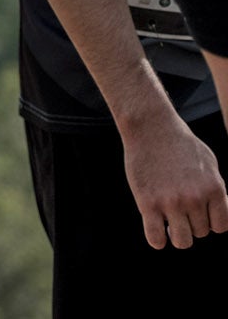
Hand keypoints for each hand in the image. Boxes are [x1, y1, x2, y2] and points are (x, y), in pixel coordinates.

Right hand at [121, 111, 227, 247]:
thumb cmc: (181, 144)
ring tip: (169, 223)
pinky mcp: (147, 202)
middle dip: (191, 224)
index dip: (210, 222)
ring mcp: (170, 202)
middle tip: (179, 209)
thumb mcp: (210, 164)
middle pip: (200, 233)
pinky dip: (157, 240)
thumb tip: (219, 214)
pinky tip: (156, 230)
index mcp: (214, 189)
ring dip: (177, 234)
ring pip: (182, 240)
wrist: (151, 127)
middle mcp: (194, 198)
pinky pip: (155, 238)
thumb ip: (217, 190)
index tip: (198, 213)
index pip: (220, 227)